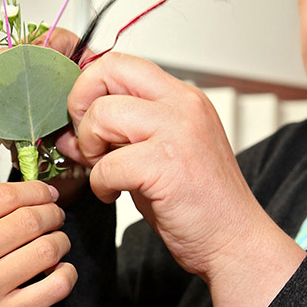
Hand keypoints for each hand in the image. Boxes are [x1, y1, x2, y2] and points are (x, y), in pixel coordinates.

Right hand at [0, 182, 76, 306]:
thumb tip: (22, 199)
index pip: (3, 195)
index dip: (35, 190)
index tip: (46, 193)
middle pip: (30, 219)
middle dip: (53, 214)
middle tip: (55, 218)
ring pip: (47, 249)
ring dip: (61, 242)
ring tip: (57, 244)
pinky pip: (54, 287)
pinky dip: (66, 274)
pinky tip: (60, 272)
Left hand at [56, 52, 258, 279]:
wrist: (235, 242)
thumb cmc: (198, 204)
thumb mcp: (158, 153)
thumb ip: (120, 135)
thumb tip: (71, 131)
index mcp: (182, 97)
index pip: (120, 64)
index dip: (90, 88)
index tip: (84, 120)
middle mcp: (183, 105)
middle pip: (108, 71)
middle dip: (81, 105)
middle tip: (88, 141)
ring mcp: (178, 131)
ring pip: (102, 113)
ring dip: (90, 147)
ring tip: (105, 171)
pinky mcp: (167, 165)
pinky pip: (108, 164)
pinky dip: (100, 183)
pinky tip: (115, 194)